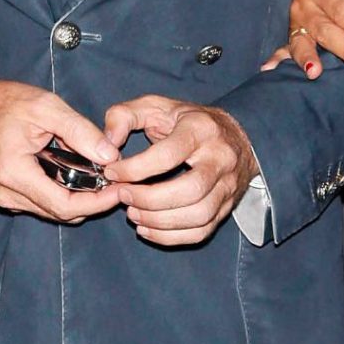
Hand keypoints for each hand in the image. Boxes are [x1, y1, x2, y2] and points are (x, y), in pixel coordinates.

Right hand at [0, 74, 119, 222]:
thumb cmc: (3, 103)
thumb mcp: (46, 107)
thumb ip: (80, 132)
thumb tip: (110, 156)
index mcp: (15, 173)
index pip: (65, 205)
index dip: (98, 202)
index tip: (119, 188)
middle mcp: (8, 194)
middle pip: (62, 213)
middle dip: (94, 201)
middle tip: (117, 181)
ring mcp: (6, 198)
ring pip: (54, 211)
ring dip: (81, 199)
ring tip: (102, 176)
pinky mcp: (8, 196)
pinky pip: (44, 204)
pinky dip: (65, 194)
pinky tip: (78, 176)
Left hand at [101, 96, 255, 246]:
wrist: (235, 137)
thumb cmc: (186, 121)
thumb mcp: (155, 106)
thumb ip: (124, 116)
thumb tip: (107, 142)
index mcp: (201, 129)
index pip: (168, 155)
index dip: (136, 169)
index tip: (113, 173)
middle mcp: (221, 158)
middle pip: (190, 190)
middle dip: (149, 199)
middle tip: (123, 196)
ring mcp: (228, 186)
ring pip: (198, 215)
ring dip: (159, 221)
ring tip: (133, 214)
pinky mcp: (227, 207)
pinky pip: (201, 231)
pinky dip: (171, 237)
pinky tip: (147, 228)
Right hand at [260, 0, 343, 79]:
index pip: (343, 9)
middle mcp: (305, 3)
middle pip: (325, 29)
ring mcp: (294, 20)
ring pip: (301, 41)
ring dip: (307, 57)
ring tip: (314, 72)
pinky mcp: (290, 32)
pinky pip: (283, 46)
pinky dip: (276, 58)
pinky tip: (270, 69)